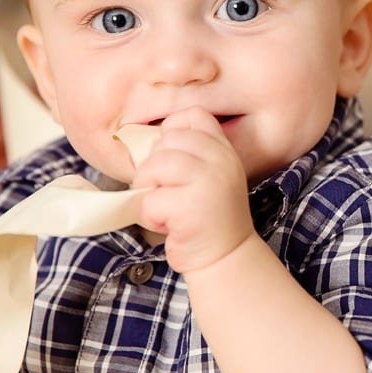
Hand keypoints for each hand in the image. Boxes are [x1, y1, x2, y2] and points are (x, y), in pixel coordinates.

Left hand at [131, 107, 256, 273]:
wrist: (227, 257)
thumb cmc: (207, 216)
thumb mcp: (209, 175)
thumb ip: (188, 154)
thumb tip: (144, 142)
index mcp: (224, 149)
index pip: (192, 115)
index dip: (171, 131)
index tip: (169, 158)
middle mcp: (220, 160)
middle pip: (166, 141)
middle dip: (153, 166)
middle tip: (165, 190)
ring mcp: (208, 182)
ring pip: (154, 166)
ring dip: (148, 189)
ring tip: (164, 206)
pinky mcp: (191, 207)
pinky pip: (150, 200)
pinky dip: (151, 216)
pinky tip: (169, 225)